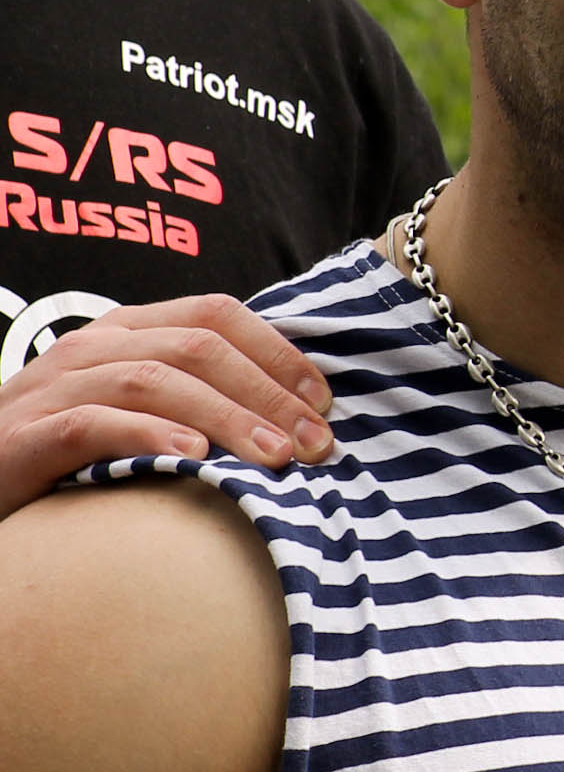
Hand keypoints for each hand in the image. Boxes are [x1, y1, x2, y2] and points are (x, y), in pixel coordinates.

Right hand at [0, 295, 334, 517]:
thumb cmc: (69, 450)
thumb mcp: (135, 408)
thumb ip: (197, 394)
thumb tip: (296, 414)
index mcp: (126, 329)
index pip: (216, 314)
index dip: (279, 352)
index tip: (325, 401)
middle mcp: (91, 346)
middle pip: (197, 347)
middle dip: (267, 392)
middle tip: (316, 443)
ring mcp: (53, 387)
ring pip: (154, 380)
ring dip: (226, 416)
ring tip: (276, 456)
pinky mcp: (25, 435)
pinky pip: (94, 423)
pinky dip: (149, 435)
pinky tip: (192, 457)